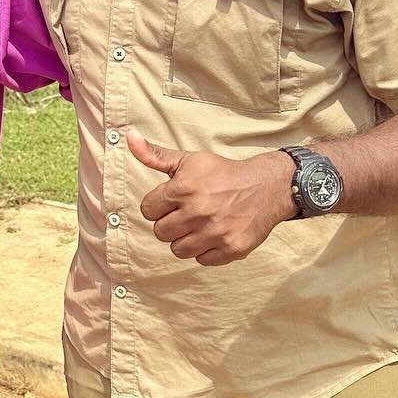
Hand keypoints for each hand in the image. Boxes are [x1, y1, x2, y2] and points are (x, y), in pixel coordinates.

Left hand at [127, 134, 293, 266]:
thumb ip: (155, 155)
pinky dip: (206, 251)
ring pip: (178, 250)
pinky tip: (214, 235)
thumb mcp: (188, 160)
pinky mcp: (232, 248)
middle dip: (170, 223)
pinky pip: (202, 260)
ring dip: (185, 240)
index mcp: (183, 188)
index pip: (148, 210)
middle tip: (186, 214)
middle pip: (160, 232)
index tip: (172, 202)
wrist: (267, 186)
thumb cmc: (223, 173)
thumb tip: (129, 138)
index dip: (158, 206)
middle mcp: (198, 211)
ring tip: (199, 225)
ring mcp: (216, 232)